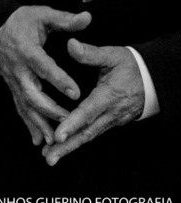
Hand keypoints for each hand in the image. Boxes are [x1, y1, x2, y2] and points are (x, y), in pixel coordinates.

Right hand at [0, 6, 91, 145]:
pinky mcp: (13, 88)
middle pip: (31, 93)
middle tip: (69, 120)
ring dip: (39, 123)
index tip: (76, 93)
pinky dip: (29, 125)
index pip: (42, 66)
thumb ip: (64, 19)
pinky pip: (20, 108)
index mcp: (26, 49)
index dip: (58, 79)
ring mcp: (13, 81)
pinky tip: (39, 140)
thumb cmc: (24, 22)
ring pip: (25, 105)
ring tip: (54, 140)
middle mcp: (17, 68)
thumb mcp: (42, 14)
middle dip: (50, 109)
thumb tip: (87, 18)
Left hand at [41, 40, 144, 165]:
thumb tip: (71, 45)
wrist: (153, 79)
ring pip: (89, 136)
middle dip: (67, 146)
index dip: (72, 124)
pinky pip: (92, 133)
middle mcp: (111, 113)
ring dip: (70, 147)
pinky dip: (78, 141)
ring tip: (51, 157)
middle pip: (87, 132)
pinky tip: (63, 147)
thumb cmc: (131, 66)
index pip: (88, 112)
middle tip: (49, 158)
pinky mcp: (110, 122)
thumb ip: (91, 53)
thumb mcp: (113, 56)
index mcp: (109, 96)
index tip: (58, 135)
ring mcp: (112, 120)